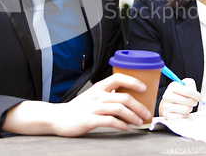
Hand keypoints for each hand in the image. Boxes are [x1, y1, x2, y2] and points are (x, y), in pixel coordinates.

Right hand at [2, 73, 150, 136]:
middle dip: (139, 106)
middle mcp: (97, 95)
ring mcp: (93, 108)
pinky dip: (122, 125)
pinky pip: (110, 121)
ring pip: (119, 109)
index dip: (133, 81)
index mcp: (99, 87)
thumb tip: (127, 94)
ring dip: (133, 116)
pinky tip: (126, 128)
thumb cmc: (78, 108)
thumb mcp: (93, 96)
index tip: (144, 88)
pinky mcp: (90, 120)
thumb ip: (108, 94)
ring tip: (139, 122)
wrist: (59, 118)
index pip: (118, 78)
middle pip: (124, 97)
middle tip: (146, 113)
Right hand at [159, 78, 199, 119]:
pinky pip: (182, 117)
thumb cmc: (178, 94)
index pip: (188, 91)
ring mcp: (167, 106)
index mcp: (172, 86)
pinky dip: (185, 115)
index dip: (196, 95)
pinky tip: (182, 111)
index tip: (198, 96)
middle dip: (194, 102)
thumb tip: (193, 90)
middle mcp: (168, 96)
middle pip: (188, 101)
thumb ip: (190, 83)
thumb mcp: (184, 85)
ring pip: (186, 109)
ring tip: (187, 106)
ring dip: (189, 108)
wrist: (167, 104)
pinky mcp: (168, 115)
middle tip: (193, 102)